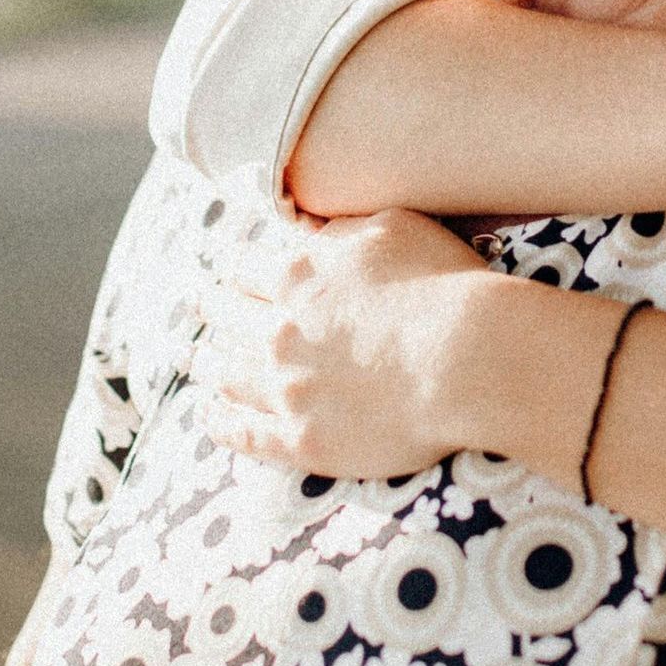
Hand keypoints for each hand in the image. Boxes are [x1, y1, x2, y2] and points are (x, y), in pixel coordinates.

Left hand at [198, 210, 488, 477]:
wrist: (468, 360)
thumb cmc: (444, 285)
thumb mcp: (393, 226)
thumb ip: (341, 228)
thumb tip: (307, 225)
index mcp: (297, 275)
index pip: (244, 265)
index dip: (236, 266)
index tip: (231, 270)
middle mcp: (278, 331)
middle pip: (225, 316)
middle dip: (212, 308)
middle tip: (203, 306)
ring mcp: (287, 390)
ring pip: (224, 373)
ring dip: (206, 361)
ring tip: (196, 357)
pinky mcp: (303, 440)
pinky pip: (244, 433)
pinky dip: (219, 421)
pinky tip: (208, 414)